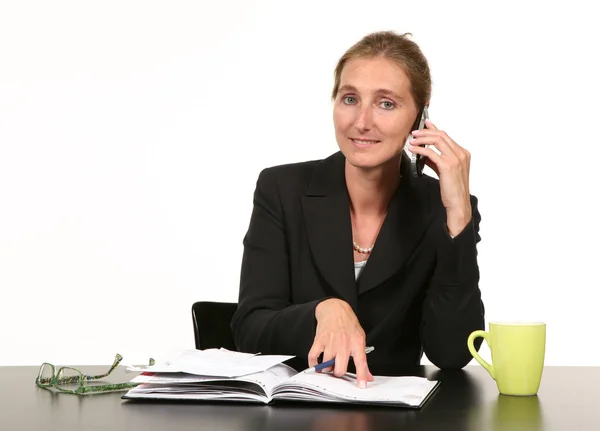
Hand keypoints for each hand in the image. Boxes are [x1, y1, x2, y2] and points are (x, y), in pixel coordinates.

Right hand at [309, 299, 373, 387]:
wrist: (335, 309)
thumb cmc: (348, 323)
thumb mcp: (360, 338)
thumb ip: (363, 358)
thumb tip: (367, 376)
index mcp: (356, 343)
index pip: (361, 362)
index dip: (361, 375)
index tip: (361, 385)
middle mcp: (343, 343)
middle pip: (340, 368)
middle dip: (339, 373)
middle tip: (338, 369)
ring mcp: (330, 342)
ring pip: (327, 365)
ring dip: (327, 368)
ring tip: (330, 363)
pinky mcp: (319, 340)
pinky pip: (313, 357)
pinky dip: (313, 363)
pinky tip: (317, 364)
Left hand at [408, 119, 471, 235]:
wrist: (458, 204)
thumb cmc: (452, 190)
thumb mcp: (444, 172)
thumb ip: (437, 161)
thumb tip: (424, 153)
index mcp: (463, 153)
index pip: (446, 136)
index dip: (434, 129)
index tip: (425, 124)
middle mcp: (461, 154)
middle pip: (441, 135)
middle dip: (425, 132)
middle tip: (414, 132)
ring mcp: (456, 159)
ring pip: (437, 140)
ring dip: (422, 138)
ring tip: (412, 140)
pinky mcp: (448, 166)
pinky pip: (431, 153)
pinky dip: (420, 149)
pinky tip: (413, 150)